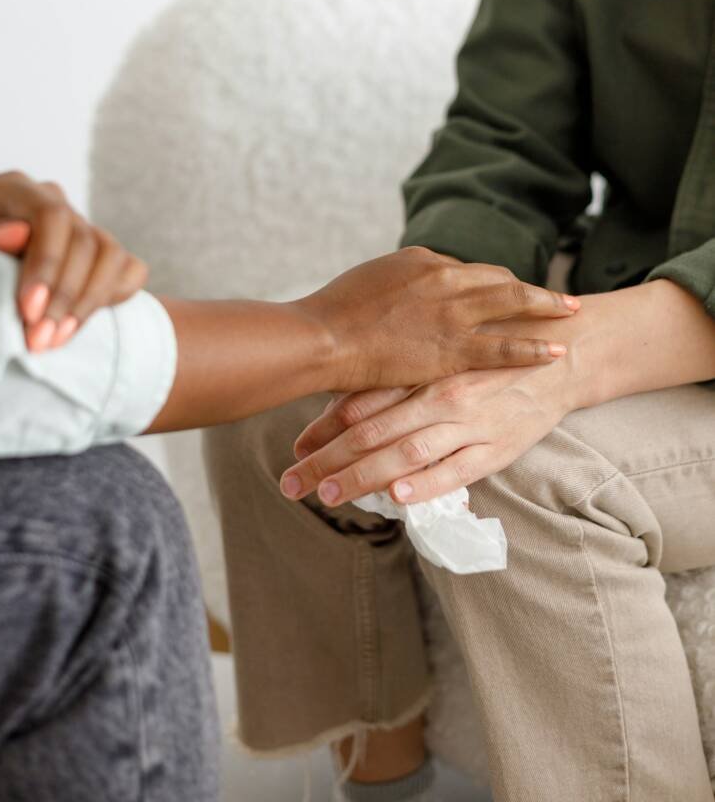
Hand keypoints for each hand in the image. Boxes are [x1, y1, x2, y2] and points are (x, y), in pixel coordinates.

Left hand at [0, 171, 147, 351]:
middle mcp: (56, 201)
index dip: (47, 263)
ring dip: (87, 304)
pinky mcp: (106, 254)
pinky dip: (114, 297)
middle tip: (40, 340)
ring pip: (111, 257)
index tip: (29, 309)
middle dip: (64, 296)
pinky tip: (81, 324)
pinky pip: (131, 271)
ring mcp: (86, 226)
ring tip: (58, 340)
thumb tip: (18, 235)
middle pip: (84, 241)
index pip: (51, 216)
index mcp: (17, 189)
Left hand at [279, 362, 570, 505]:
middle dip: (327, 460)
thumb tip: (344, 410)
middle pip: (371, 432)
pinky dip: (427, 482)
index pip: (361, 403)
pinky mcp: (497, 447)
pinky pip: (457, 468)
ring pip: (406, 451)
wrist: (562, 356)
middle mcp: (438, 395)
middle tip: (291, 484)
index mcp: (421, 371)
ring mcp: (468, 422)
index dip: (323, 428)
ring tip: (327, 495)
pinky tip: (399, 495)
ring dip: (362, 475)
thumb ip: (397, 381)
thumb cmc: (491, 356)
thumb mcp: (441, 359)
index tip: (293, 450)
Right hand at [295, 247, 578, 392]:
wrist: (322, 337)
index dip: (486, 286)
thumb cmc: (333, 315)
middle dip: (528, 289)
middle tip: (556, 296)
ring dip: (546, 306)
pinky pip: (505, 345)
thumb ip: (396, 286)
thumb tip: (404, 295)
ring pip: (512, 302)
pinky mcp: (453, 347)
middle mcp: (445, 277)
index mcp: (422, 260)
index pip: (466, 271)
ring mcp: (453, 311)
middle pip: (498, 280)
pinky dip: (533, 347)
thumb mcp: (368, 283)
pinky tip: (556, 351)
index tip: (500, 296)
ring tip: (572, 312)